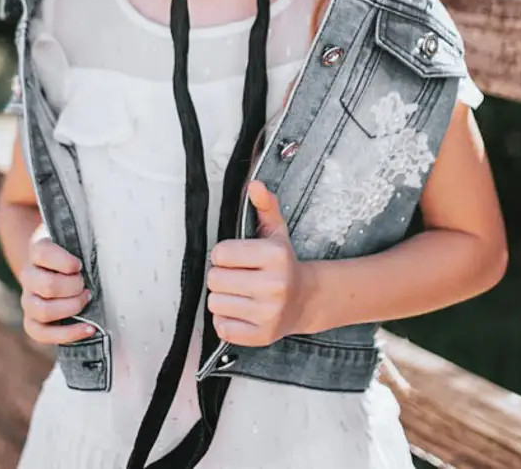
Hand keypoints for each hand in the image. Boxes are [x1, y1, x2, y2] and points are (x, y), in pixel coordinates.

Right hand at [20, 234, 94, 344]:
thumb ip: (84, 243)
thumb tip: (108, 249)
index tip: (79, 265)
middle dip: (73, 287)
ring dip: (71, 308)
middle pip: (46, 285)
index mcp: (37, 251)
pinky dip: (69, 334)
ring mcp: (28, 301)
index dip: (64, 261)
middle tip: (85, 285)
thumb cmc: (73, 253)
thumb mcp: (76, 240)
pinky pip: (43, 334)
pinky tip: (89, 328)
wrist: (56, 268)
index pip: (42, 254)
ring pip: (43, 311)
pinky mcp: (32, 322)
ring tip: (86, 300)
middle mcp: (28, 276)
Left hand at [206, 180, 307, 346]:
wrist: (306, 300)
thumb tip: (254, 185)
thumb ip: (264, 206)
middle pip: (214, 279)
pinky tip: (241, 310)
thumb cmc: (284, 264)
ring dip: (222, 298)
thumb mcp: (277, 231)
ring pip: (215, 303)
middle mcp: (274, 285)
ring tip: (240, 293)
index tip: (236, 257)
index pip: (221, 253)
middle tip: (237, 276)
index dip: (224, 254)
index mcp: (275, 256)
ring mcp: (268, 313)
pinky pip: (222, 327)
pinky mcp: (261, 335)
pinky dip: (226, 319)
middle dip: (221, 276)